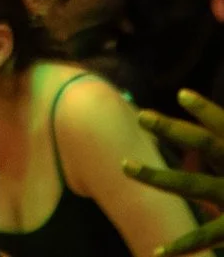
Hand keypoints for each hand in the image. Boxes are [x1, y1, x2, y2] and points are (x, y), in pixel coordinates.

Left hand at [126, 88, 222, 256]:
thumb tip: (212, 122)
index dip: (208, 112)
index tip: (182, 94)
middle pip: (207, 146)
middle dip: (174, 130)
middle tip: (142, 116)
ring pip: (194, 185)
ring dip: (156, 176)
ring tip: (124, 165)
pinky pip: (207, 236)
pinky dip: (184, 244)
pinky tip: (157, 250)